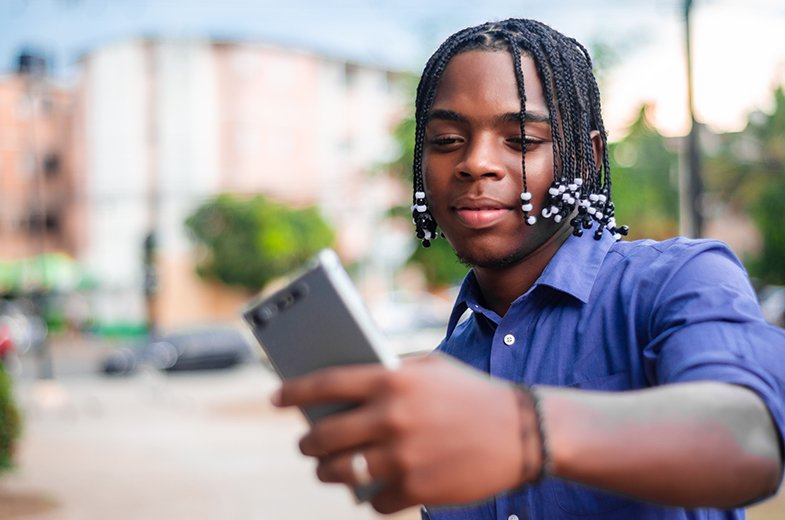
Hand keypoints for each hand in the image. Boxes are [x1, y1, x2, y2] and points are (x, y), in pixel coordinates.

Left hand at [273, 354, 537, 513]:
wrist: (523, 431)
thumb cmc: (471, 394)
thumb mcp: (430, 368)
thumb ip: (388, 373)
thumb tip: (342, 392)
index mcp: (392, 380)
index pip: (325, 384)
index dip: (293, 392)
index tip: (276, 398)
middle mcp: (391, 417)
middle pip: (324, 436)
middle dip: (307, 443)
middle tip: (305, 444)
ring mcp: (402, 457)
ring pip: (340, 472)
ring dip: (327, 472)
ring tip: (327, 469)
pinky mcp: (416, 490)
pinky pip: (373, 499)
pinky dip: (369, 496)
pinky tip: (370, 489)